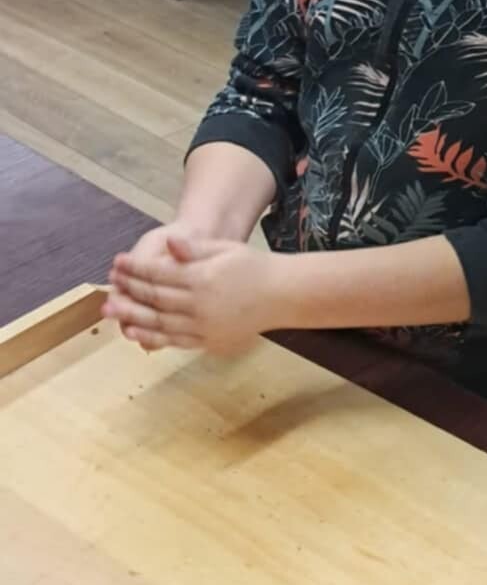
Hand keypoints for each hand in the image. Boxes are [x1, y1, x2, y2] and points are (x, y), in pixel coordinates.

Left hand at [104, 232, 287, 355]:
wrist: (282, 295)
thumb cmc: (254, 267)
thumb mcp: (226, 249)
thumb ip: (195, 249)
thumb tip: (169, 243)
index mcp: (203, 278)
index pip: (159, 273)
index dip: (135, 268)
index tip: (118, 262)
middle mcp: (201, 304)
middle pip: (155, 298)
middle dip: (128, 292)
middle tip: (106, 289)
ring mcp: (204, 325)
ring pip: (160, 322)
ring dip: (132, 317)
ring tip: (111, 313)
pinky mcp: (210, 341)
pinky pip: (175, 340)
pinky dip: (153, 337)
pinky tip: (136, 333)